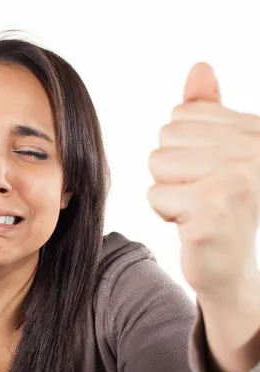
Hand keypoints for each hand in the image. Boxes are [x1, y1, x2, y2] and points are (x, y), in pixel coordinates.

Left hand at [147, 63, 259, 298]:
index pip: (180, 116)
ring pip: (158, 163)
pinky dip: (165, 213)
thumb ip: (208, 111)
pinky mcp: (213, 208)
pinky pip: (156, 194)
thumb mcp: (217, 153)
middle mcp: (252, 149)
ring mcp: (236, 178)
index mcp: (253, 130)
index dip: (183, 149)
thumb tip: (199, 67)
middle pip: (166, 138)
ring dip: (168, 190)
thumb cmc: (220, 207)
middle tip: (202, 195)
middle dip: (173, 170)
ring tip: (197, 207)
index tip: (209, 174)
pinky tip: (193, 224)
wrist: (232, 268)